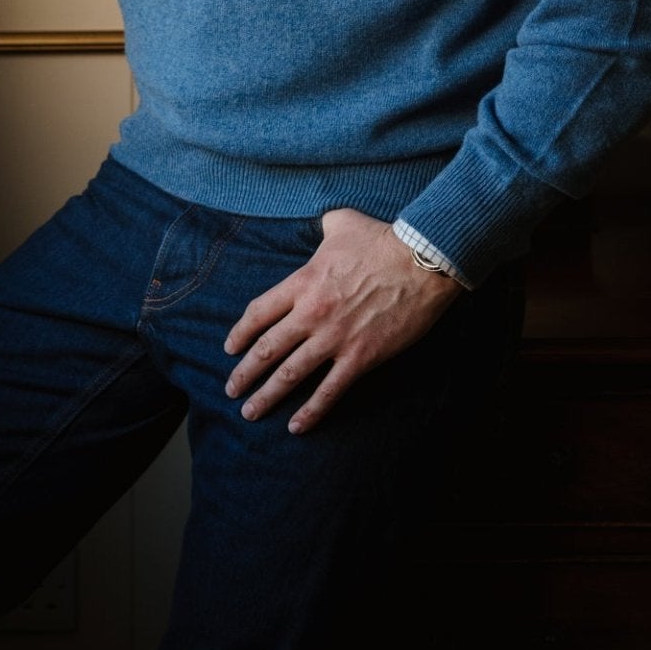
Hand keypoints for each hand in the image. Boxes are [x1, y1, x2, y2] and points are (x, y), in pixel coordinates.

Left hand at [222, 209, 459, 435]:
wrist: (420, 263)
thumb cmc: (381, 240)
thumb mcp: (342, 222)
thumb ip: (323, 226)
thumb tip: (321, 224)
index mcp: (303, 282)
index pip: (259, 313)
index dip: (241, 333)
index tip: (230, 348)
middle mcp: (311, 313)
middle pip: (267, 348)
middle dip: (245, 373)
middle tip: (231, 389)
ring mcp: (334, 338)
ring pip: (290, 374)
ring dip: (267, 396)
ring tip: (250, 411)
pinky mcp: (360, 357)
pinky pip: (329, 391)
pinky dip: (311, 411)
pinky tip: (296, 426)